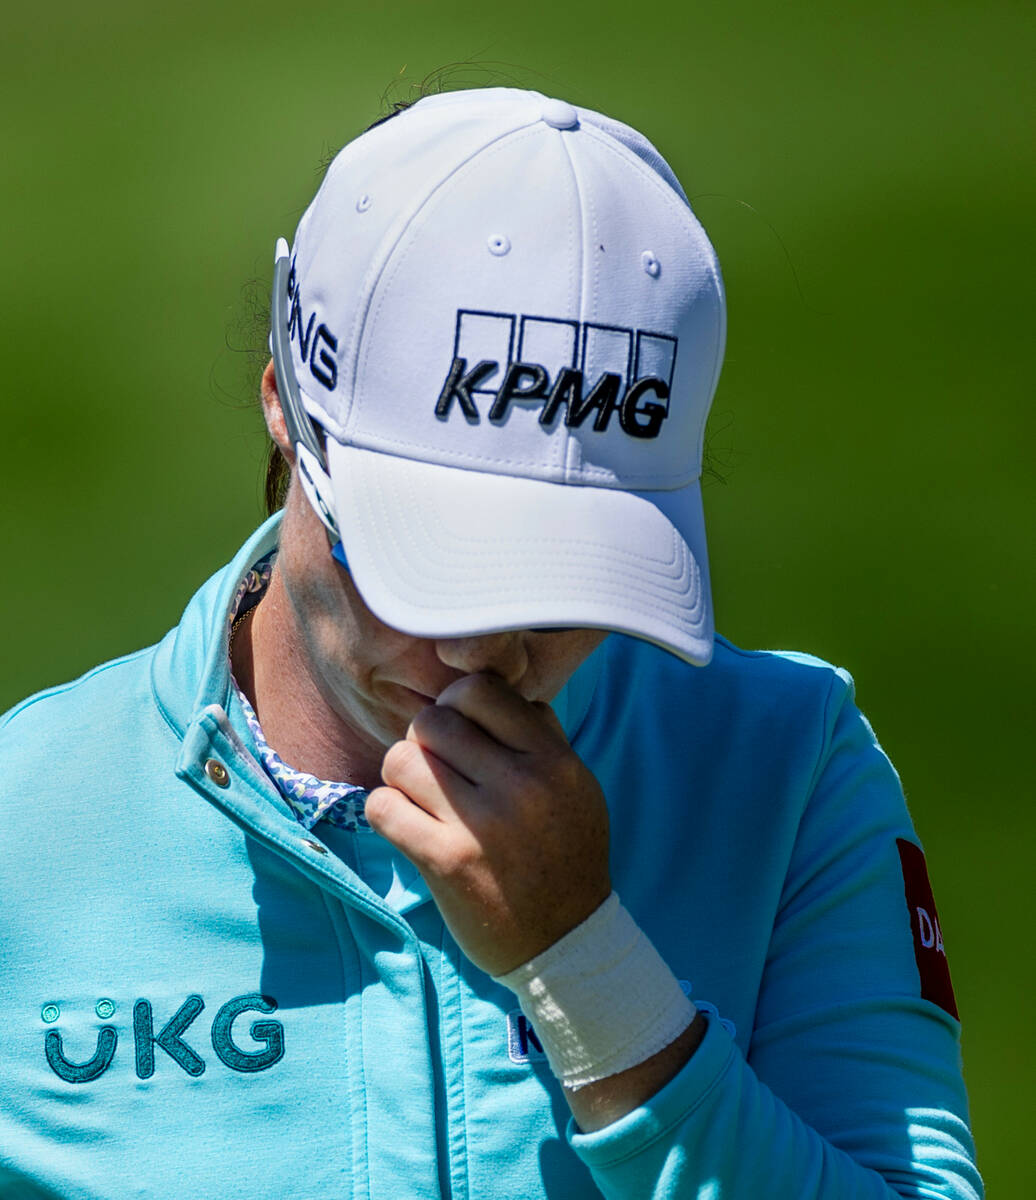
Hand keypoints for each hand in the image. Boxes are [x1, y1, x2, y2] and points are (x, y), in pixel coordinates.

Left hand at [365, 672, 611, 976]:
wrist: (566, 940)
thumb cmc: (566, 854)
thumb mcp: (576, 785)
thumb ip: (541, 734)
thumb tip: (495, 692)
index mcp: (553, 760)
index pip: (479, 691)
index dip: (456, 703)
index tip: (458, 730)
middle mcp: (520, 785)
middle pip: (433, 722)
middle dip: (423, 740)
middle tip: (433, 767)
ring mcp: (480, 824)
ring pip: (402, 759)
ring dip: (401, 775)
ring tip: (417, 796)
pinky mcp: (445, 861)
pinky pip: (383, 806)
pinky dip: (385, 810)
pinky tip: (405, 824)